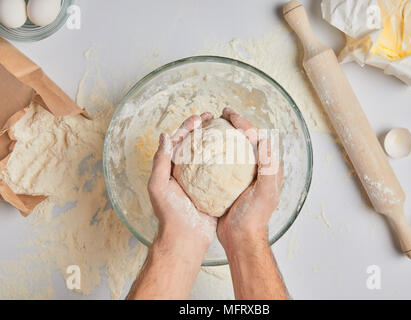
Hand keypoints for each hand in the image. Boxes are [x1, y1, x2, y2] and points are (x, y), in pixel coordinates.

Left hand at [148, 113, 216, 249]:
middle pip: (193, 144)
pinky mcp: (210, 188)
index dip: (187, 127)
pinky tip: (233, 151)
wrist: (185, 238)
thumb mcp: (159, 185)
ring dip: (213, 140)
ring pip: (206, 154)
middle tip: (213, 118)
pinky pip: (217, 170)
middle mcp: (183, 171)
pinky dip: (223, 158)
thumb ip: (160, 161)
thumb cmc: (169, 213)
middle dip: (202, 129)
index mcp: (170, 168)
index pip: (178, 141)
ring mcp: (198, 180)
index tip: (199, 118)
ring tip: (224, 129)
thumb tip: (166, 135)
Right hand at [217, 108, 282, 249]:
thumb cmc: (254, 217)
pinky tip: (204, 148)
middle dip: (235, 124)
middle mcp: (257, 169)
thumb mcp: (265, 193)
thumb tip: (266, 140)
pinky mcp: (230, 183)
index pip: (256, 138)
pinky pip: (222, 162)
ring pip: (234, 148)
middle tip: (220, 114)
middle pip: (246, 139)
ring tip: (212, 126)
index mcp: (268, 168)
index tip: (228, 113)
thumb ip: (268, 168)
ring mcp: (242, 175)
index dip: (243, 122)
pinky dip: (215, 151)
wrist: (241, 238)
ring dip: (224, 134)